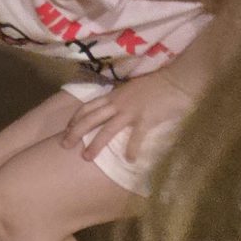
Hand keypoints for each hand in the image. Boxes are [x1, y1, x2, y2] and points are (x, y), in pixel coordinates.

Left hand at [65, 70, 193, 168]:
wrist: (176, 80)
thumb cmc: (156, 85)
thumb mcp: (131, 90)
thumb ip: (121, 99)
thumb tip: (113, 110)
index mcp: (113, 95)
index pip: (87, 107)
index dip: (74, 119)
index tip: (66, 130)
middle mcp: (117, 103)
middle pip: (90, 118)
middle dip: (75, 132)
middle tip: (64, 145)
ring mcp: (131, 111)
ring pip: (107, 129)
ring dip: (95, 144)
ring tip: (86, 157)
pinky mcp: (146, 119)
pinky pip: (136, 137)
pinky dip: (131, 149)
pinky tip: (129, 160)